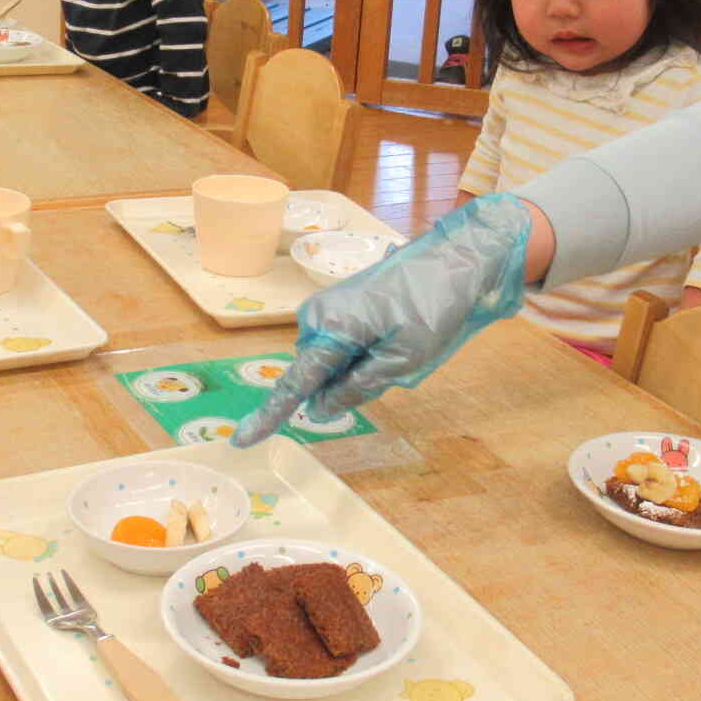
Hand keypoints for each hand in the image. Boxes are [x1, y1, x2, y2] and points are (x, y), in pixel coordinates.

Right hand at [232, 193, 532, 446]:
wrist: (458, 259)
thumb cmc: (435, 307)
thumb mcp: (402, 361)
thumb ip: (356, 388)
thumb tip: (316, 410)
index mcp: (330, 328)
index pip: (295, 383)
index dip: (270, 415)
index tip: (241, 441)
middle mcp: (318, 315)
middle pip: (316, 374)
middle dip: (345, 384)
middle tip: (396, 363)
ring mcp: (328, 306)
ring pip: (330, 361)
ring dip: (357, 367)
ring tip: (401, 341)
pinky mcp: (342, 303)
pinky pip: (340, 344)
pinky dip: (361, 352)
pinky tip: (394, 334)